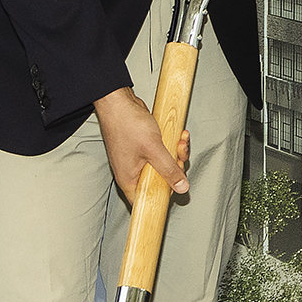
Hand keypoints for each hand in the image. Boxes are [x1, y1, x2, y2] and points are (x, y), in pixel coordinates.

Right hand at [92, 86, 189, 203]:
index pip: (147, 200)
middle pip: (161, 181)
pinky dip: (172, 145)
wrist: (118, 101)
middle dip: (176, 168)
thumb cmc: (128, 124)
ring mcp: (138, 159)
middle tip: (179, 155)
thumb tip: (182, 188)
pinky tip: (179, 135)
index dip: (164, 195)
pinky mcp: (143, 148)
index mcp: (129, 179)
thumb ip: (169, 170)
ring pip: (164, 164)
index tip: (176, 186)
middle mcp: (132, 172)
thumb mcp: (154, 150)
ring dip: (176, 153)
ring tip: (180, 140)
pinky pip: (162, 152)